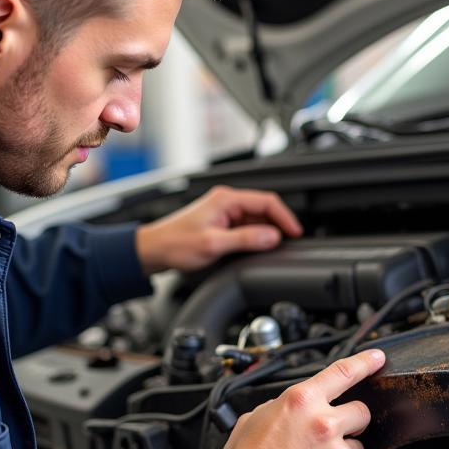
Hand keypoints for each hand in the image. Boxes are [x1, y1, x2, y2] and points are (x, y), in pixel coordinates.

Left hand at [135, 185, 302, 274]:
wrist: (153, 250)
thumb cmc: (175, 244)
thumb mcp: (214, 244)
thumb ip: (246, 239)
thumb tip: (272, 236)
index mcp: (226, 199)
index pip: (267, 201)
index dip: (285, 217)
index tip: (296, 232)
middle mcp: (226, 202)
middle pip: (264, 209)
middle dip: (278, 225)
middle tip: (288, 243)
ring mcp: (223, 212)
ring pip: (256, 219)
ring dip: (266, 232)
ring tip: (272, 249)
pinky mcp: (220, 223)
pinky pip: (246, 226)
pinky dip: (255, 236)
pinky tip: (256, 248)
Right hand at [216, 350, 385, 448]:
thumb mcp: (253, 420)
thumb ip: (280, 408)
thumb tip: (290, 409)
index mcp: (300, 401)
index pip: (343, 372)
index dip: (365, 362)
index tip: (377, 359)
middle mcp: (323, 423)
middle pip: (361, 411)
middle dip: (350, 421)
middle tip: (329, 435)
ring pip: (357, 447)